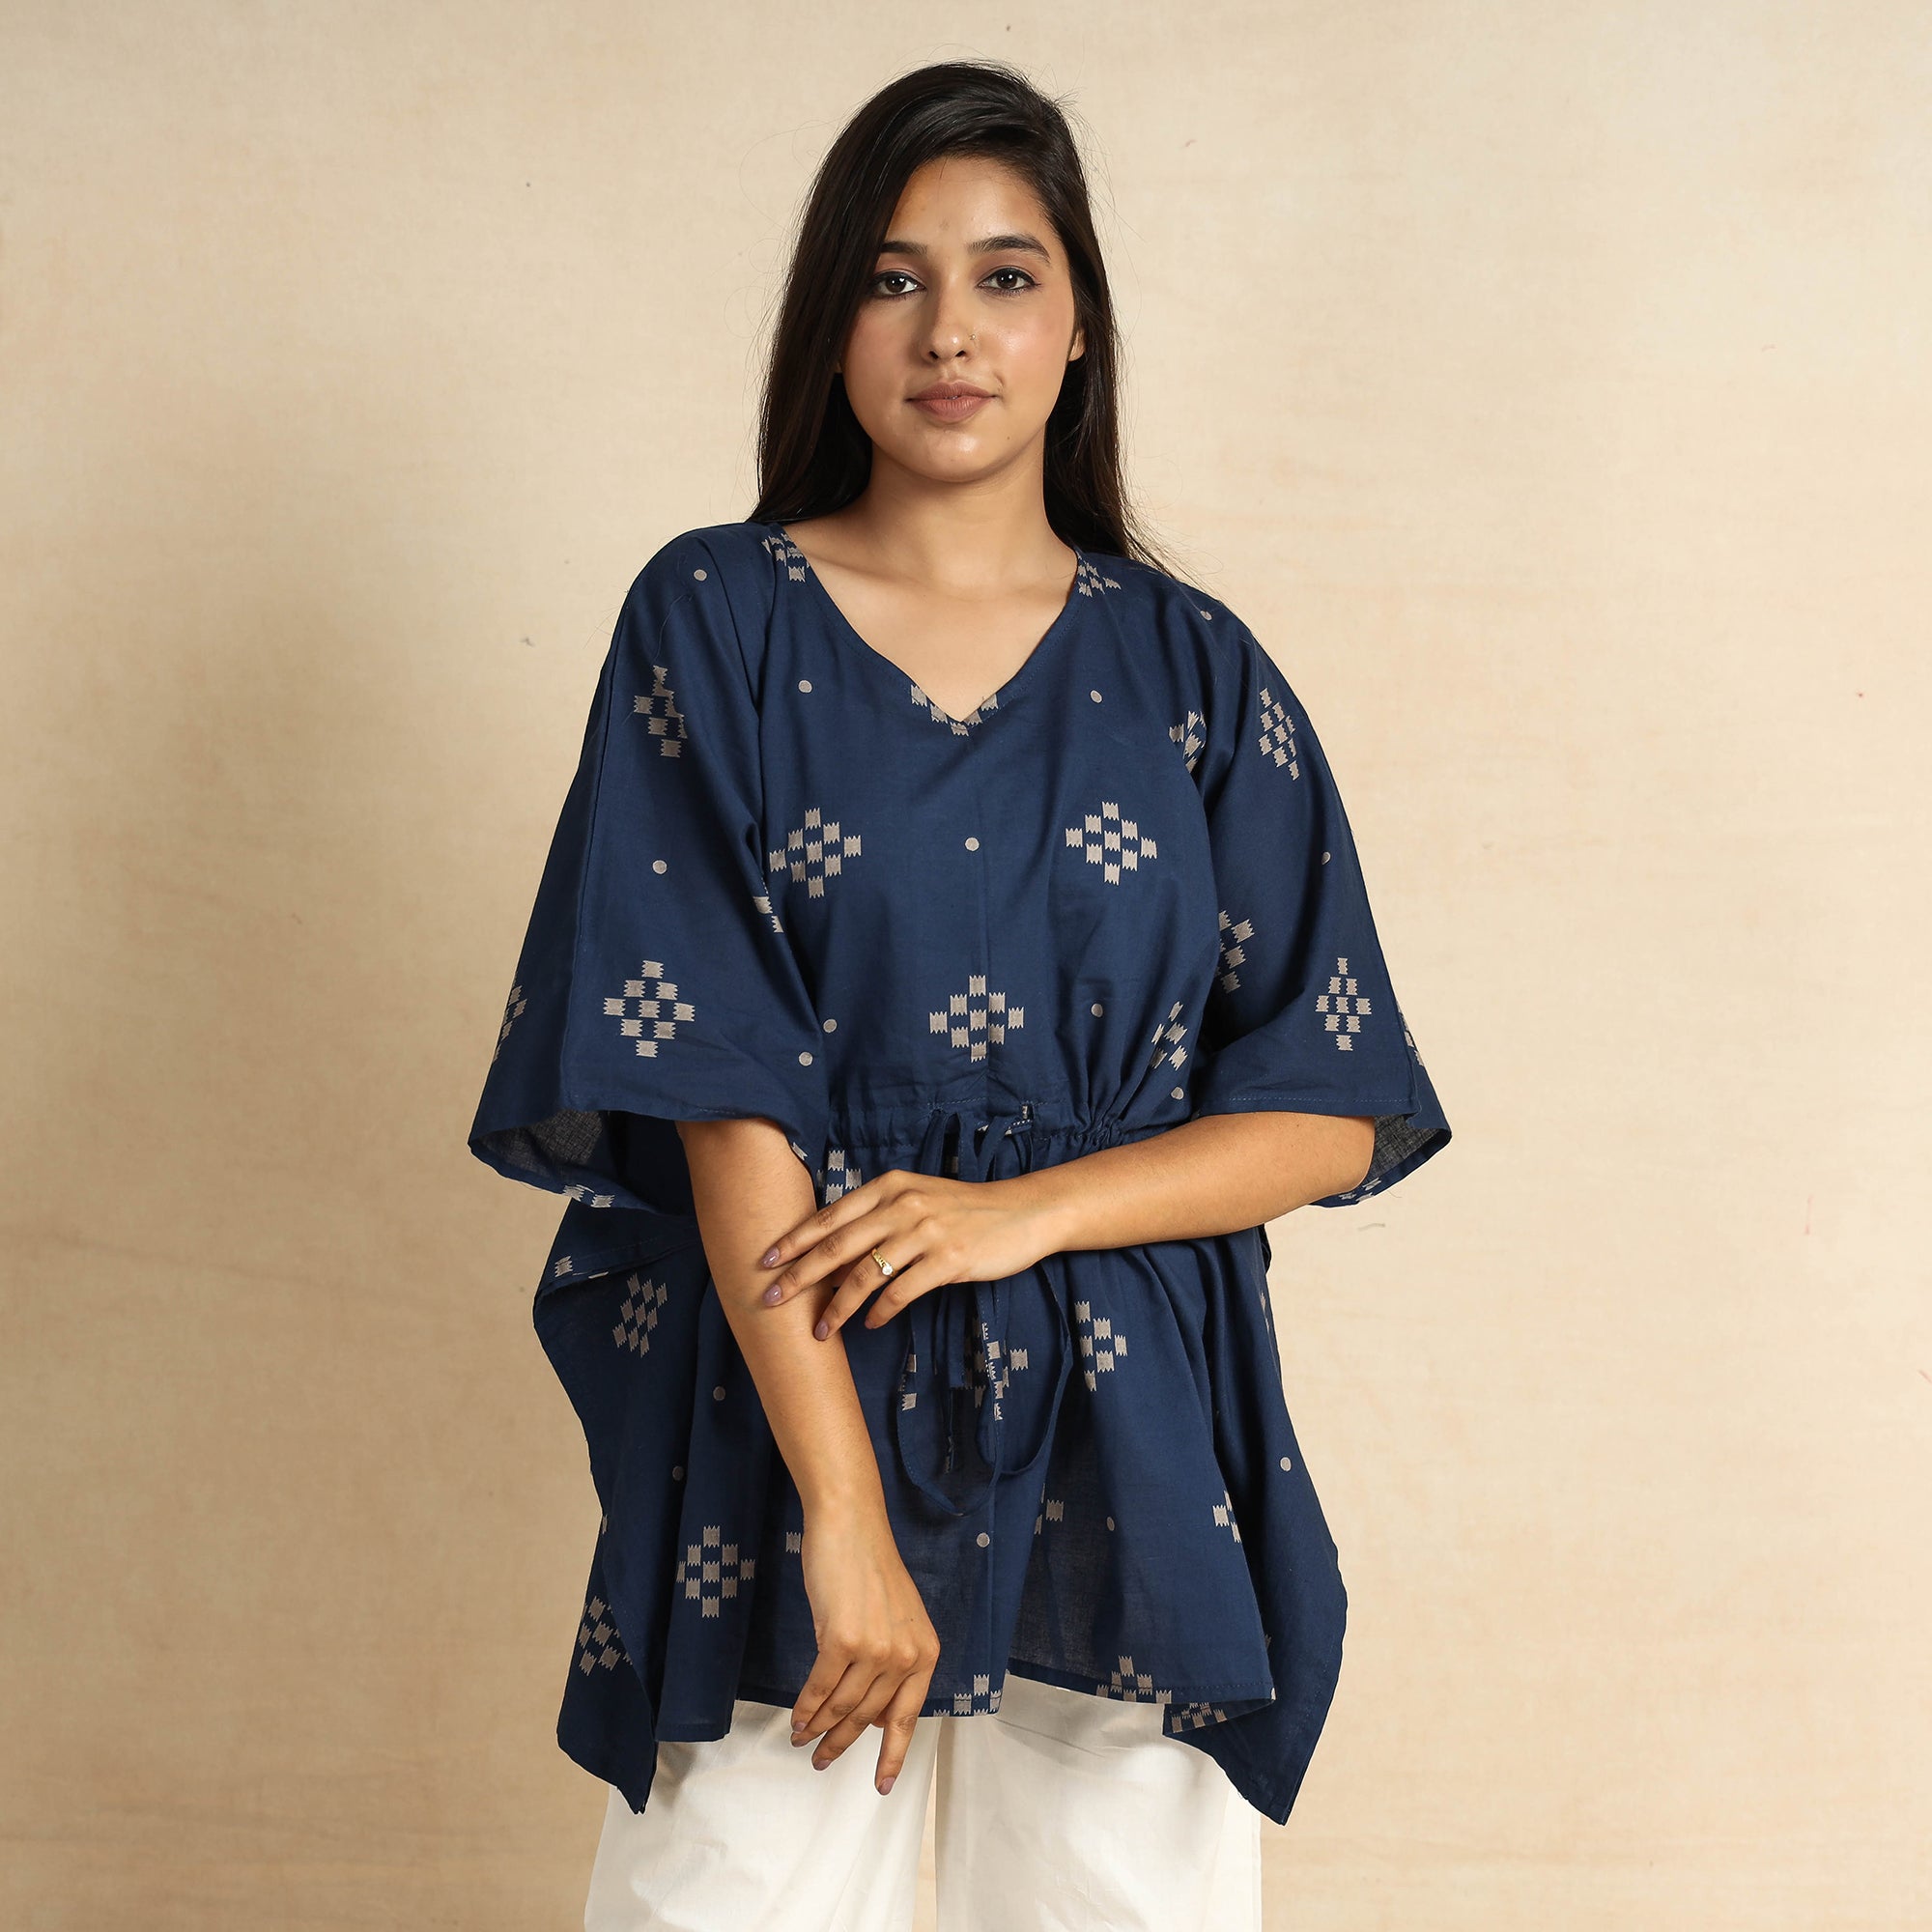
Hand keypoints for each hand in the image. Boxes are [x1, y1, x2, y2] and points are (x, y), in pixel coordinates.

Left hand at [756, 1169, 1061, 1340]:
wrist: (1022, 1212)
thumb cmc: (963, 1210)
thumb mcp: (916, 1199)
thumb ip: (877, 1218)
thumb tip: (830, 1256)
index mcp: (888, 1187)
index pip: (829, 1217)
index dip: (793, 1241)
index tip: (764, 1262)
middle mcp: (902, 1205)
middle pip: (836, 1246)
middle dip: (798, 1276)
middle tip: (769, 1299)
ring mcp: (925, 1232)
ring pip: (865, 1274)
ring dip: (837, 1307)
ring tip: (820, 1330)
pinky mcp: (948, 1259)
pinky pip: (901, 1292)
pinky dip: (881, 1312)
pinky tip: (872, 1325)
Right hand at [789, 1491, 940, 1793]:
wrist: (851, 1527)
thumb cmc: (868, 1570)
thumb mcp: (895, 1620)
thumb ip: (891, 1665)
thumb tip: (873, 1714)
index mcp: (926, 1653)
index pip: (908, 1717)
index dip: (893, 1754)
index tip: (883, 1785)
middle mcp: (906, 1656)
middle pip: (868, 1717)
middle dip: (841, 1744)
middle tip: (820, 1761)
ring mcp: (876, 1649)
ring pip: (842, 1706)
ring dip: (818, 1727)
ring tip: (803, 1739)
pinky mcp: (842, 1640)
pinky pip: (820, 1688)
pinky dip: (805, 1707)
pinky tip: (796, 1718)